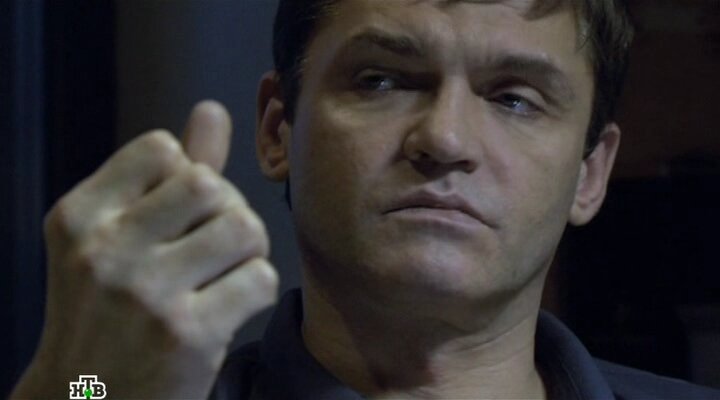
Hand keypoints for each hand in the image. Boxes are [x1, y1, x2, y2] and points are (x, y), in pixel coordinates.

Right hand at [11, 101, 277, 398]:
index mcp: (81, 216)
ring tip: (223, 276)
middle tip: (213, 248)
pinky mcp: (187, 335)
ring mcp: (146, 294)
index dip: (186, 180)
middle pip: (210, 185)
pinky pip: (260, 279)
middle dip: (225, 213)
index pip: (163, 149)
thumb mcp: (118, 240)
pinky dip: (256, 292)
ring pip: (244, 227)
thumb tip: (212, 110)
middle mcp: (105, 250)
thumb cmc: (110, 313)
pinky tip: (228, 310)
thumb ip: (167, 176)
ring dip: (248, 252)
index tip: (177, 219)